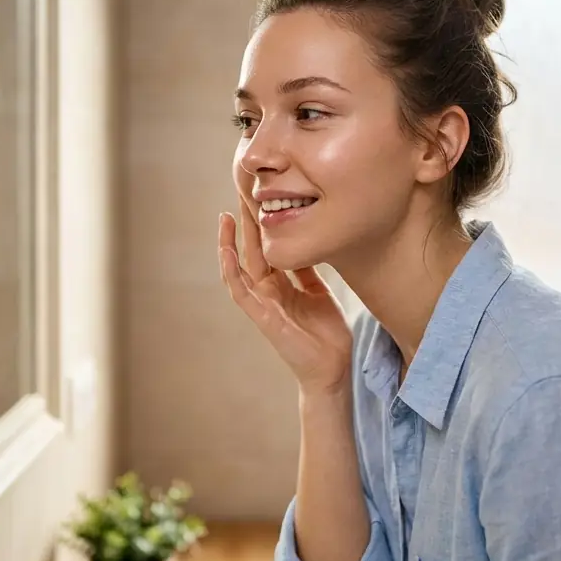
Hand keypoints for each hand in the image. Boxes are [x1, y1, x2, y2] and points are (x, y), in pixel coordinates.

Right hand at [217, 200, 352, 394]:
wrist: (333, 367)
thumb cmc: (326, 334)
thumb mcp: (319, 291)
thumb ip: (307, 270)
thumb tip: (304, 242)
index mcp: (281, 284)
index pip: (266, 247)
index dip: (262, 223)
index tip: (260, 196)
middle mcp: (267, 291)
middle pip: (252, 250)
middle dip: (247, 223)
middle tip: (241, 192)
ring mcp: (262, 303)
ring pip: (239, 267)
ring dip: (230, 242)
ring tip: (227, 217)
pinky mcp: (262, 317)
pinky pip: (240, 291)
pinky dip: (231, 271)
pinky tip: (227, 251)